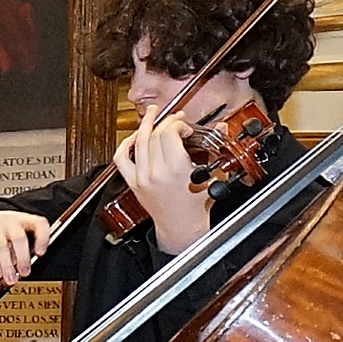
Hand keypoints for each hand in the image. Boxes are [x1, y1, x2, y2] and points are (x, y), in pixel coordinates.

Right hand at [0, 208, 52, 284]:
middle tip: (24, 273)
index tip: (40, 254)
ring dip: (7, 266)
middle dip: (22, 258)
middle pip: (19, 238)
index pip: (39, 224)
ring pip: (2, 246)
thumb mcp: (14, 236)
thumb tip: (23, 272)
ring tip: (10, 280)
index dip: (42, 238)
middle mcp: (11, 221)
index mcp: (25, 220)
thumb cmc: (0, 232)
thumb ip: (21, 251)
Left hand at [114, 109, 211, 250]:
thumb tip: (221, 127)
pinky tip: (133, 136)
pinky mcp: (133, 183)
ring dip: (145, 125)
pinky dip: (125, 145)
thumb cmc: (197, 205)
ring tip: (151, 114)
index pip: (169, 132)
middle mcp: (156, 172)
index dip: (178, 123)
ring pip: (139, 142)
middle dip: (166, 122)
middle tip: (174, 119)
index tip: (185, 127)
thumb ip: (215, 147)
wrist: (182, 226)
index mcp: (176, 169)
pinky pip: (121, 159)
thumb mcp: (212, 175)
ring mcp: (142, 177)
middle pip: (155, 134)